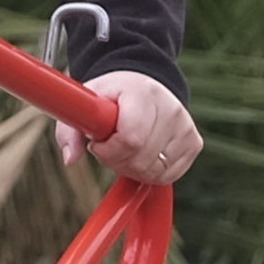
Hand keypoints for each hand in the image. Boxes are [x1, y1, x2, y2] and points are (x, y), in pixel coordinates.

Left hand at [57, 70, 200, 184]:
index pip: (130, 139)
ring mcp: (186, 126)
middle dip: (117, 160)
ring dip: (132, 168)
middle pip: (141, 158)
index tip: (98, 143)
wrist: (144, 87)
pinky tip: (142, 155)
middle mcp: (171, 108)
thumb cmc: (112, 97)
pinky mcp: (194, 143)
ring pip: (154, 171)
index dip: (108, 150)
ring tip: (125, 148)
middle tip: (110, 146)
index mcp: (143, 93)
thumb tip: (70, 159)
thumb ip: (70, 131)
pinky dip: (150, 173)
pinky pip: (168, 175)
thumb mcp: (85, 105)